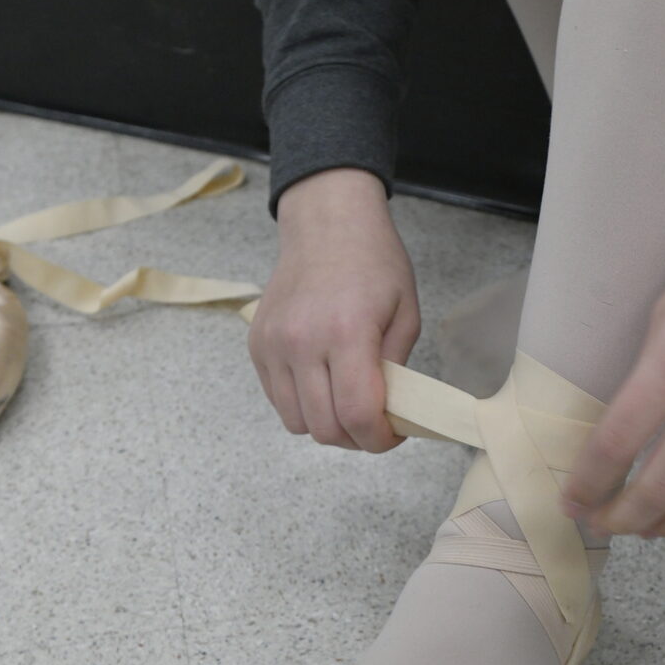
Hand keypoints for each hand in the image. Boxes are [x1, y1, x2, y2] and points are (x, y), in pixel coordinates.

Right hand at [248, 169, 420, 450]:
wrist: (327, 224)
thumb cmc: (374, 263)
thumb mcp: (406, 314)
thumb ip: (397, 371)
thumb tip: (390, 417)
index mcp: (346, 332)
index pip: (357, 415)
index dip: (379, 440)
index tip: (392, 435)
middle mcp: (302, 342)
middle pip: (324, 428)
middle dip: (354, 438)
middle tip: (373, 422)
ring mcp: (273, 345)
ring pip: (296, 423)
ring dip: (325, 425)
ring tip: (346, 405)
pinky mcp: (257, 345)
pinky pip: (278, 400)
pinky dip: (302, 405)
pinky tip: (322, 384)